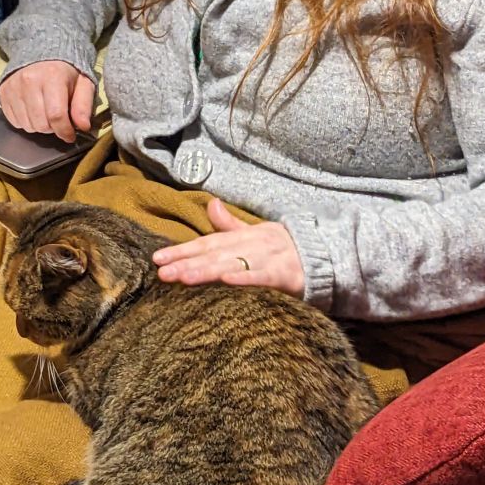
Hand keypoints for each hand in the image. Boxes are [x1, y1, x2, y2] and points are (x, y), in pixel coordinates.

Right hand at [0, 60, 95, 143]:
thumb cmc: (64, 70)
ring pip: (27, 125)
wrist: (41, 52)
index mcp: (52, 76)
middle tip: (59, 118)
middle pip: (41, 123)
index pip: (56, 115)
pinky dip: (26, 121)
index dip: (65, 131)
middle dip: (53, 128)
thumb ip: (84, 105)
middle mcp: (29, 81)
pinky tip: (34, 110)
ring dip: (39, 125)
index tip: (70, 136)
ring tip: (46, 112)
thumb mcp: (83, 83)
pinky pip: (14, 122)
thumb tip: (83, 126)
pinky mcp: (3, 93)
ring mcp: (13, 87)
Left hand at [152, 198, 304, 297]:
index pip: (207, 243)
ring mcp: (267, 259)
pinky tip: (226, 281)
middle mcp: (251, 245)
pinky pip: (262, 277)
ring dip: (207, 270)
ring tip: (183, 277)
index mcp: (243, 237)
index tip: (157, 258)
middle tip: (161, 272)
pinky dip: (245, 278)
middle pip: (214, 254)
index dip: (182, 250)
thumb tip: (210, 203)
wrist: (327, 256)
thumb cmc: (287, 247)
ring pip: (232, 265)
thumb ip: (231, 223)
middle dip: (186, 262)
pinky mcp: (284, 274)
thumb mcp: (258, 232)